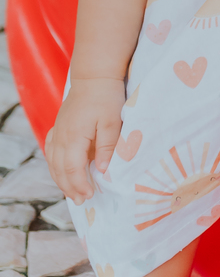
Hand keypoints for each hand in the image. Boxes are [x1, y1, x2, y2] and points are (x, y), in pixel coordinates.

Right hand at [46, 77, 125, 203]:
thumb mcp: (113, 122)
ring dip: (61, 179)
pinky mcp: (58, 127)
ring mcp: (57, 132)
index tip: (89, 196)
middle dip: (70, 188)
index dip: (79, 185)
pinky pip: (50, 151)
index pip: (72, 169)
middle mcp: (61, 137)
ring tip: (72, 193)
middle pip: (60, 169)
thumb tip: (101, 171)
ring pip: (52, 162)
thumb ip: (107, 147)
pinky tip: (61, 171)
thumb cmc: (106, 97)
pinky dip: (55, 165)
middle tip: (81, 201)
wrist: (94, 76)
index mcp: (74, 137)